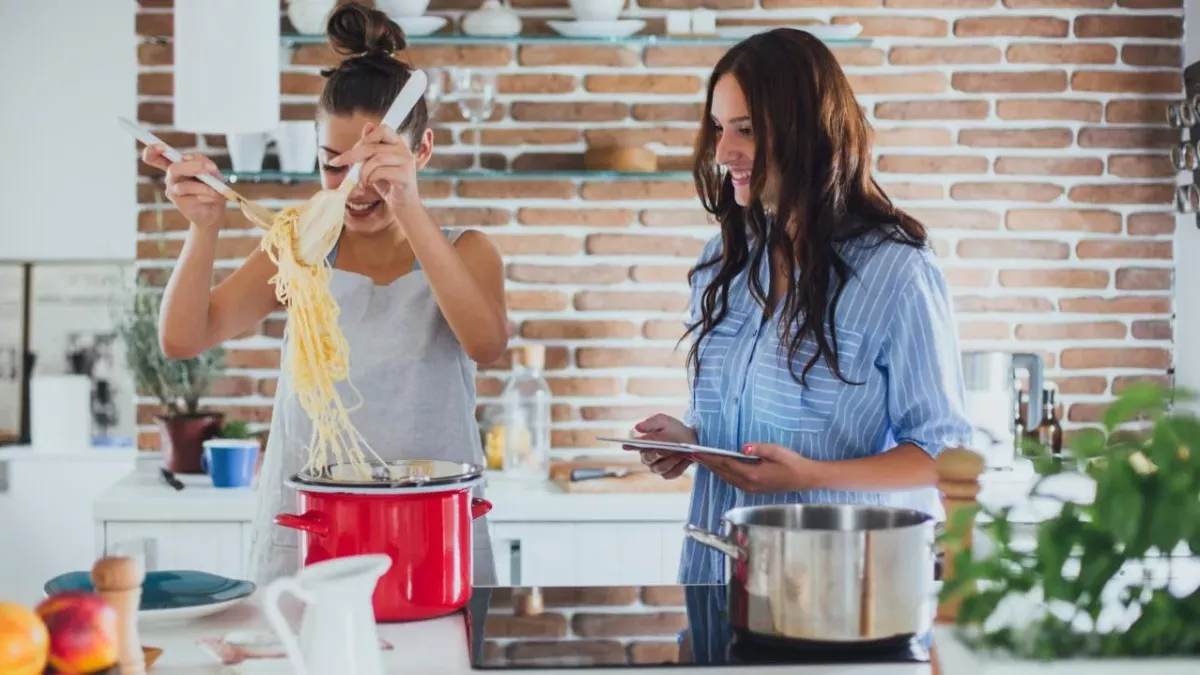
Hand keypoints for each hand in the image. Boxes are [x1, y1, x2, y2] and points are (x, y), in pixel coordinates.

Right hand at [140, 146, 224, 228]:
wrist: (215, 209)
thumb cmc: (212, 186)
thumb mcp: (211, 170)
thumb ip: (201, 160)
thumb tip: (188, 158)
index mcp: (176, 165)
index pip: (155, 157)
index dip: (152, 151)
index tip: (161, 147)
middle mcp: (171, 177)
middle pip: (173, 169)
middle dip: (193, 167)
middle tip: (212, 167)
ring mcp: (173, 191)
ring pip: (185, 186)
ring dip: (205, 187)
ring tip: (218, 190)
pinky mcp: (181, 204)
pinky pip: (194, 197)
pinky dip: (209, 195)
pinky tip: (217, 196)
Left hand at [328, 122, 418, 211]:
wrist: (404, 206)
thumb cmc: (388, 185)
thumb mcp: (375, 164)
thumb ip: (371, 148)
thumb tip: (367, 126)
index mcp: (398, 144)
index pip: (382, 129)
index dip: (364, 138)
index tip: (348, 152)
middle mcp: (404, 150)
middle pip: (374, 145)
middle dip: (352, 155)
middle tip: (337, 163)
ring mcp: (407, 162)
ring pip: (377, 158)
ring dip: (362, 171)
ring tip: (359, 182)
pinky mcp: (406, 176)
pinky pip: (382, 172)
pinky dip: (370, 178)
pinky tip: (368, 185)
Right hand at [625, 414, 697, 479]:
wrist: (692, 439)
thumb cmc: (674, 429)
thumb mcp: (664, 422)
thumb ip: (651, 423)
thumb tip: (638, 427)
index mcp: (643, 444)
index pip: (633, 446)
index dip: (630, 446)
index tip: (626, 445)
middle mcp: (648, 458)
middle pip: (647, 459)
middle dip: (655, 455)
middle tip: (661, 450)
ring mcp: (658, 467)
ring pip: (660, 468)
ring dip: (670, 460)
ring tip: (679, 453)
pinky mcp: (669, 474)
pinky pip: (672, 473)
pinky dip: (679, 466)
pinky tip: (685, 459)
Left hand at [696, 443, 824, 493]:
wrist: (805, 478)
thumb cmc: (792, 462)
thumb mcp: (776, 451)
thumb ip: (758, 448)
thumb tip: (742, 447)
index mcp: (752, 474)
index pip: (726, 464)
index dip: (711, 458)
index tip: (699, 453)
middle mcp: (748, 484)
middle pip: (723, 472)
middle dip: (709, 464)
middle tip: (695, 455)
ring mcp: (751, 488)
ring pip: (727, 478)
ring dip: (715, 469)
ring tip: (704, 460)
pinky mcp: (754, 489)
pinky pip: (733, 481)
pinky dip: (724, 473)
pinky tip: (720, 468)